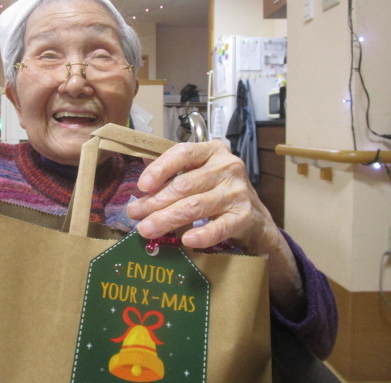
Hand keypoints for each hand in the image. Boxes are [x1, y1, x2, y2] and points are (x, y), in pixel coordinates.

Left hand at [127, 140, 277, 253]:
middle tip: (135, 214)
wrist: (255, 217)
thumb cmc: (218, 192)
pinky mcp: (244, 216)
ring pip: (196, 206)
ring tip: (147, 229)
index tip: (142, 186)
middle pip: (185, 184)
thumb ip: (173, 176)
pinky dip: (202, 234)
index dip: (160, 168)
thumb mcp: (199, 175)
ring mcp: (237, 192)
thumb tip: (140, 191)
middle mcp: (227, 167)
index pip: (183, 153)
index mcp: (213, 151)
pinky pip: (219, 227)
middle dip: (156, 201)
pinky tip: (186, 240)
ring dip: (168, 219)